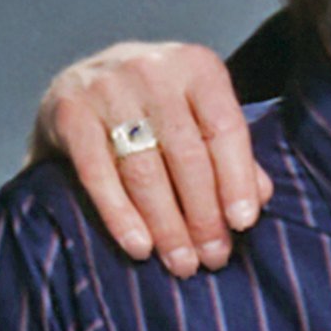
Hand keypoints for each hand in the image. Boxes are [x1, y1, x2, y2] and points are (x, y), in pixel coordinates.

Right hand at [34, 42, 268, 274]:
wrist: (79, 84)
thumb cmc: (156, 110)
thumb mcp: (199, 118)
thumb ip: (232, 154)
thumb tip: (262, 198)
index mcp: (196, 67)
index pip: (225, 129)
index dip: (237, 181)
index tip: (243, 224)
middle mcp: (151, 69)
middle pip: (186, 155)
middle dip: (203, 215)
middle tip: (213, 258)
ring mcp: (105, 87)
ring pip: (144, 169)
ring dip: (166, 225)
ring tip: (182, 263)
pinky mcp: (68, 111)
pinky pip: (97, 174)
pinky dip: (120, 215)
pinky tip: (139, 247)